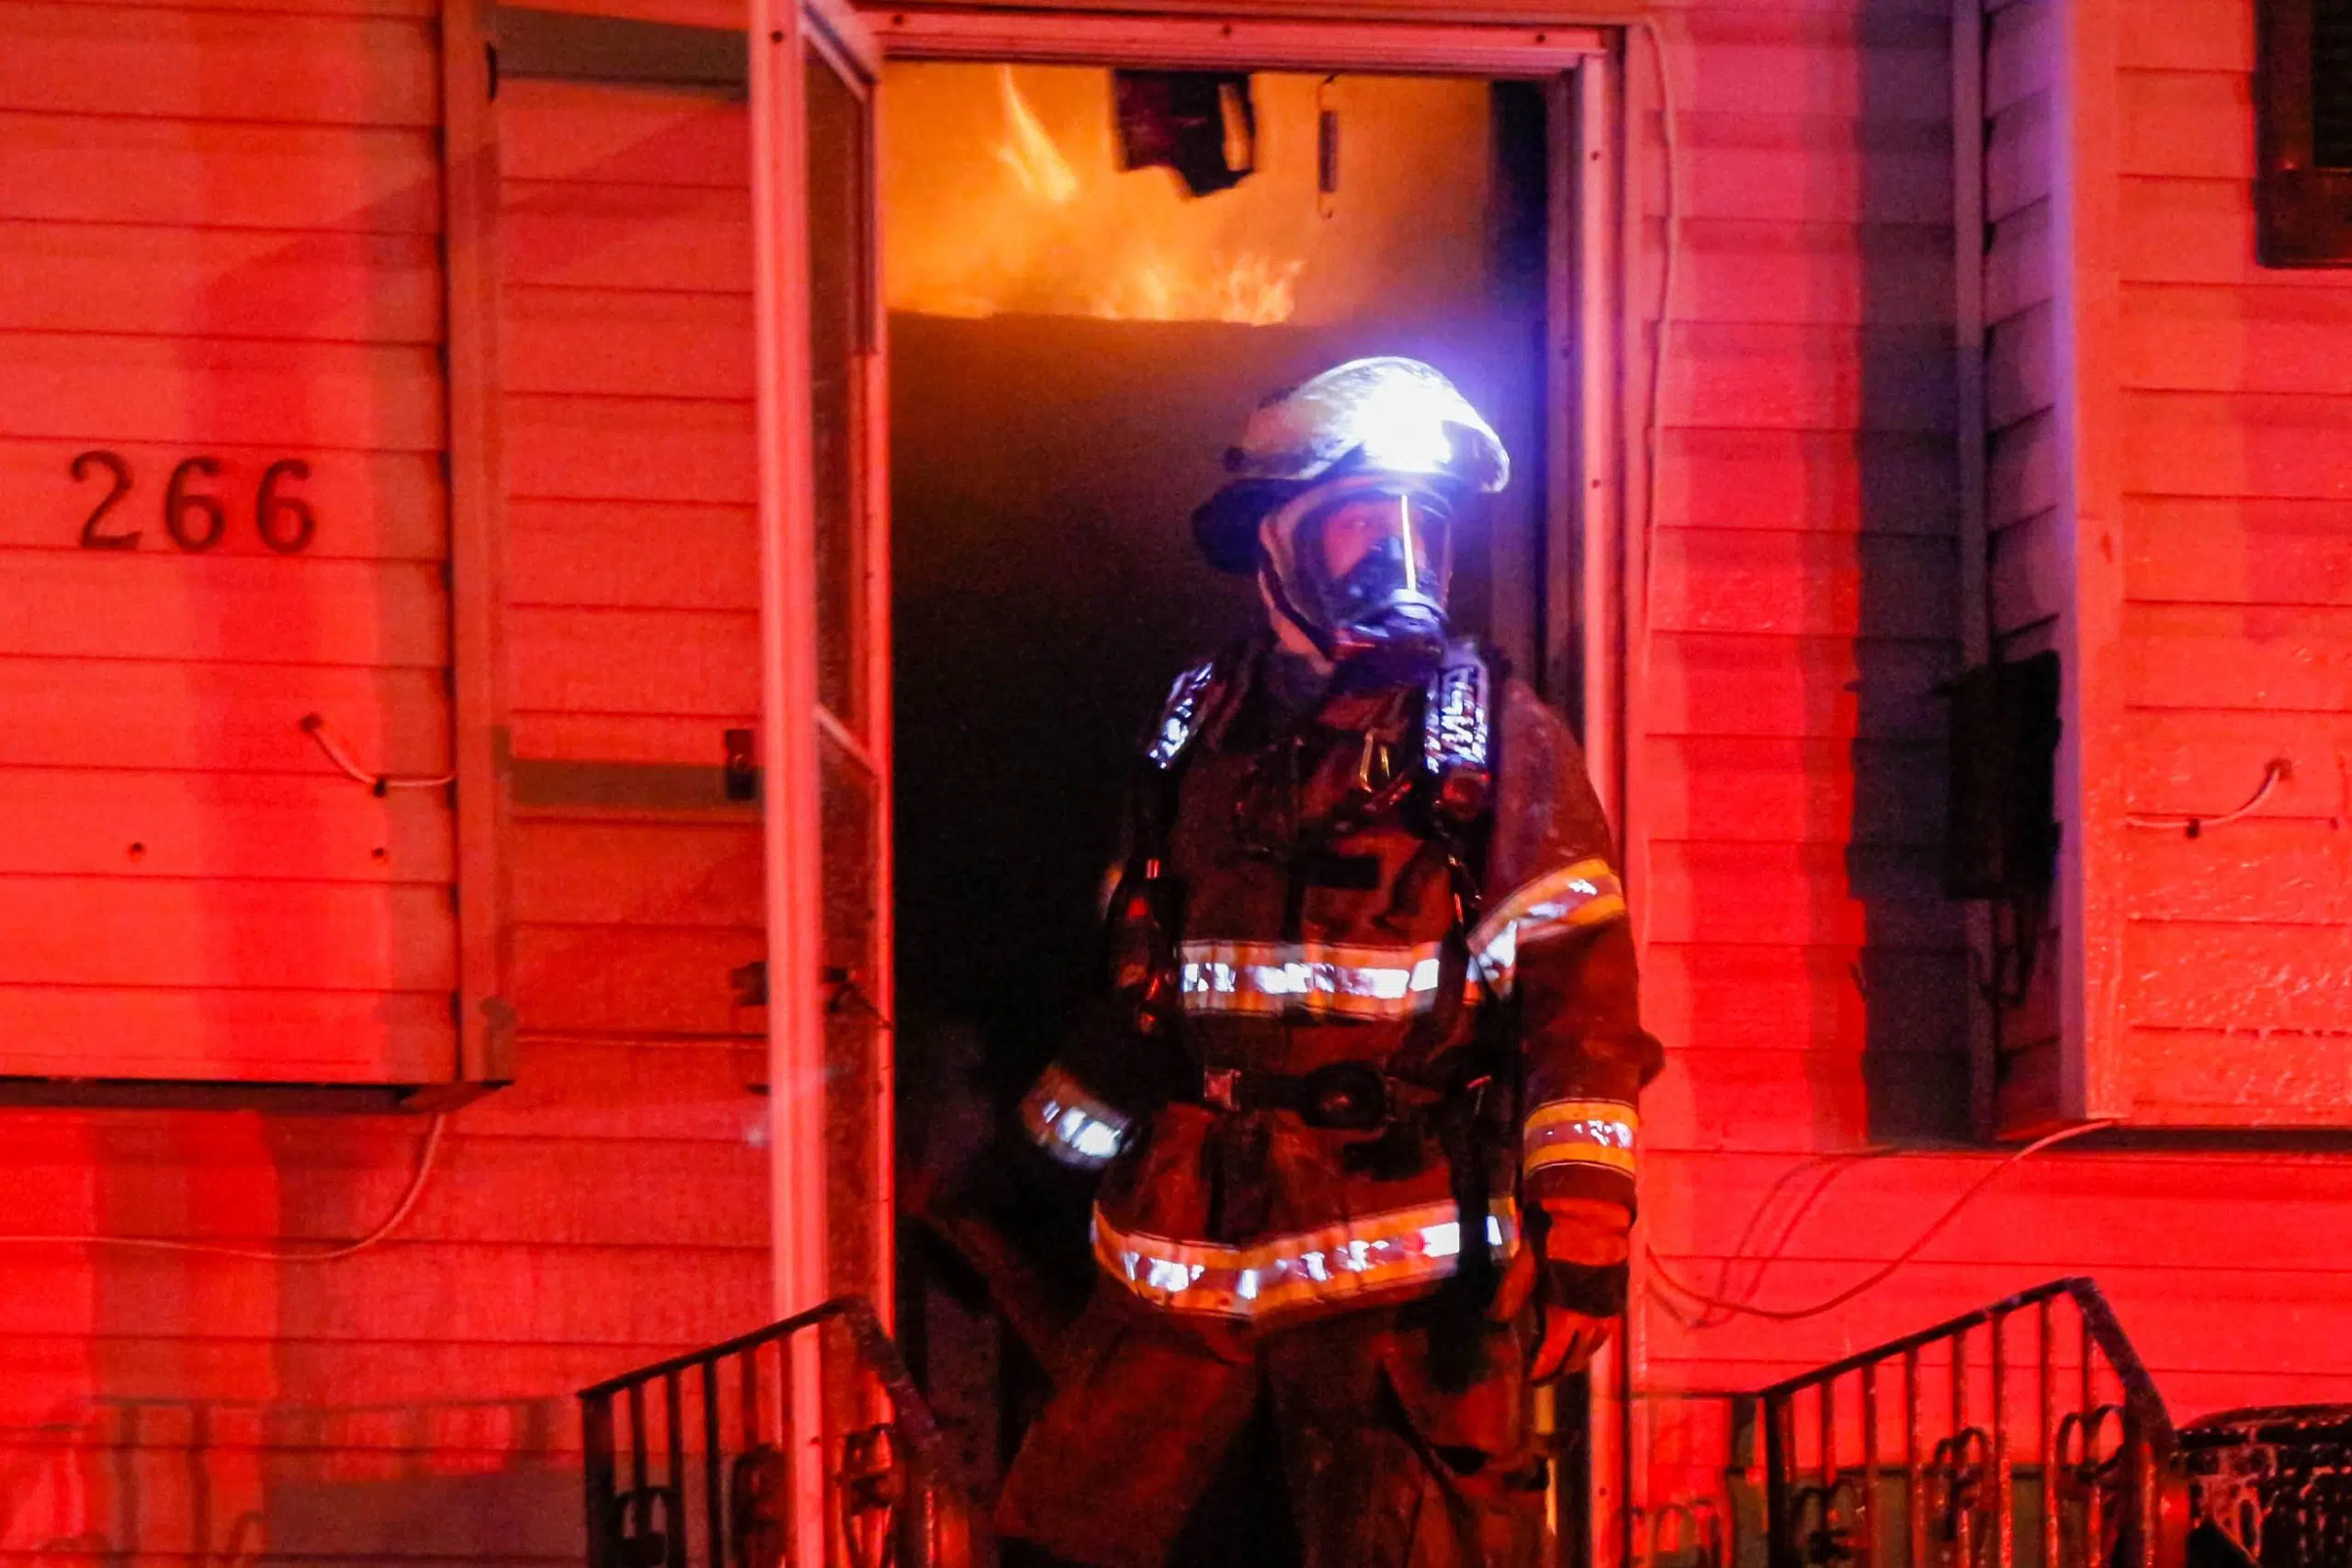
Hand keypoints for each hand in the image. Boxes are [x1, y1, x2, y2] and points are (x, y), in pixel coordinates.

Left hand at [1493, 1197, 1630, 1382]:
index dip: (1541, 1369)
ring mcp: (1608, 1307)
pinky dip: (1593, 1340)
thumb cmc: (1556, 1233)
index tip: (1529, 1378)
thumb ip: (1512, 1291)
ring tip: (1563, 1362)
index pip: (1554, 1354)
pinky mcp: (1616, 1295)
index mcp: (1568, 1311)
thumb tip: (1493, 1318)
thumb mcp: (1527, 1260)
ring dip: (1578, 1358)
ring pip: (1594, 1346)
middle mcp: (1592, 1316)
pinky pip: (1606, 1329)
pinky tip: (1583, 1336)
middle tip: (1543, 1376)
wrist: (1594, 1209)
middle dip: (1560, 1370)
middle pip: (1577, 1357)